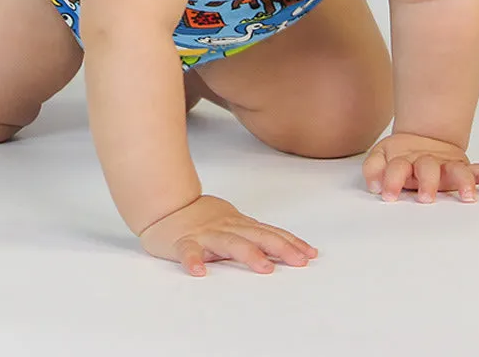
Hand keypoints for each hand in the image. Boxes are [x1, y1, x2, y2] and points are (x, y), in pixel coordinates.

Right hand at [138, 194, 317, 275]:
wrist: (166, 206)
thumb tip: (285, 245)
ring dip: (248, 254)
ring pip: (229, 242)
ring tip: (265, 267)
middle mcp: (226, 227)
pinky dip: (193, 260)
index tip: (311, 254)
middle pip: (257, 235)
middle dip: (281, 247)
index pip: (269, 232)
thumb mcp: (232, 223)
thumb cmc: (202, 218)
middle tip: (300, 261)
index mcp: (239, 224)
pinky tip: (199, 272)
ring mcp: (205, 234)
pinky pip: (188, 251)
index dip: (291, 242)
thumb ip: (254, 234)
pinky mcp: (183, 242)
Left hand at [362, 132, 478, 202]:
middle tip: (425, 198)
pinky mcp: (464, 168)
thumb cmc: (400, 157)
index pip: (397, 167)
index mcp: (405, 160)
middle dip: (427, 182)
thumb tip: (376, 186)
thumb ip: (374, 169)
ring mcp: (447, 165)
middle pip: (428, 168)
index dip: (391, 180)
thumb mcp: (381, 157)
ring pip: (458, 170)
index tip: (388, 196)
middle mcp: (427, 162)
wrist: (422, 138)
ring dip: (464, 182)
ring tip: (468, 196)